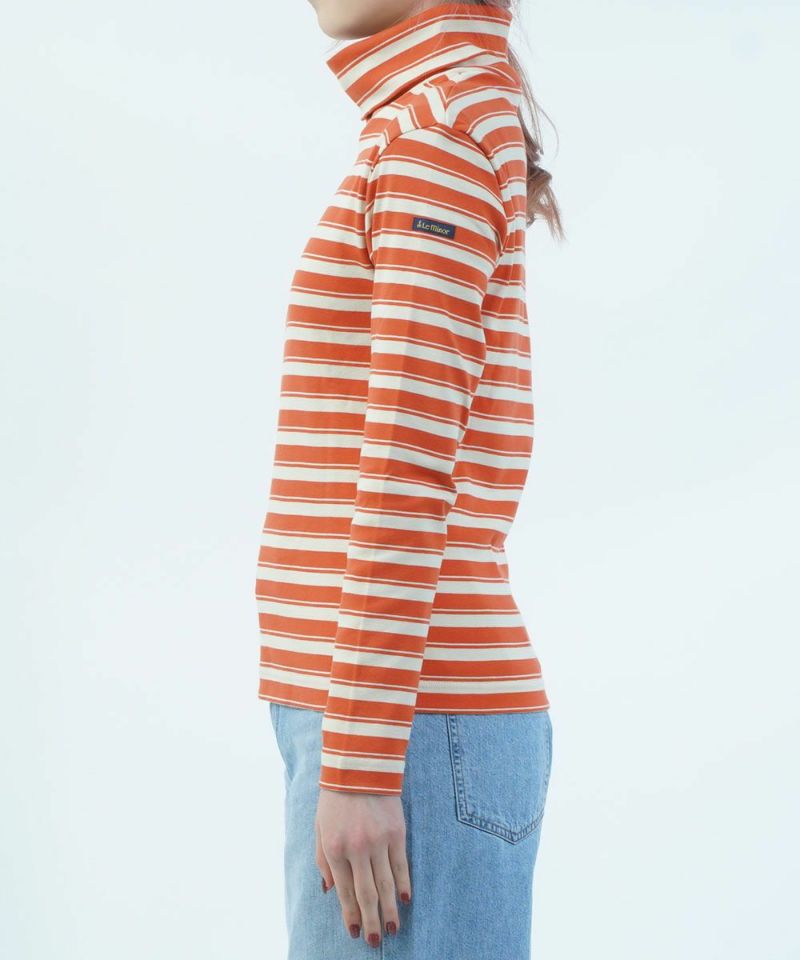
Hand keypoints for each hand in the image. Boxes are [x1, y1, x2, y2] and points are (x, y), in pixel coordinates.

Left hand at [315, 786, 410, 947]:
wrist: (359, 766)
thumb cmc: (335, 799)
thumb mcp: (320, 828)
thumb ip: (323, 860)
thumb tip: (329, 890)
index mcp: (334, 848)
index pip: (344, 891)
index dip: (350, 914)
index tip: (355, 932)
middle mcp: (357, 848)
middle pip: (366, 893)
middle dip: (370, 920)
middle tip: (374, 941)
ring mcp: (378, 840)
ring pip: (386, 883)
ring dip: (389, 909)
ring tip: (392, 929)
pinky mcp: (396, 831)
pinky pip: (401, 864)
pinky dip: (403, 883)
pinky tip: (405, 899)